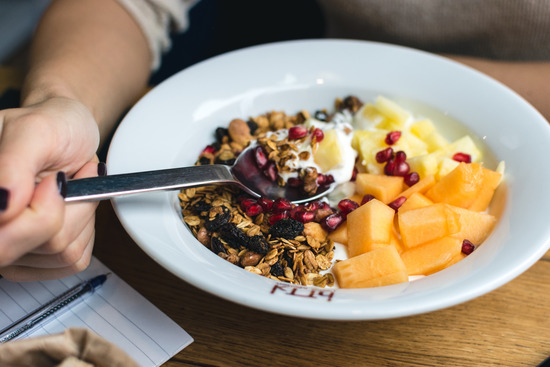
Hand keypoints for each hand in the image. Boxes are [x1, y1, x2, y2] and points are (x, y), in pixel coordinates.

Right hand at [0, 97, 100, 280]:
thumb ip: (12, 165)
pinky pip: (72, 260)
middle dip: (63, 213)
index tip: (57, 180)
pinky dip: (85, 228)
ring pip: (57, 254)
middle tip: (65, 180)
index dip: (38, 214)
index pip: (1, 237)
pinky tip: (73, 204)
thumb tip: (2, 207)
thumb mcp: (34, 130)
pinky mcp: (38, 258)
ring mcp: (9, 246)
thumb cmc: (52, 125)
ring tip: (70, 185)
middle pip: (22, 251)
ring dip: (79, 214)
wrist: (70, 131)